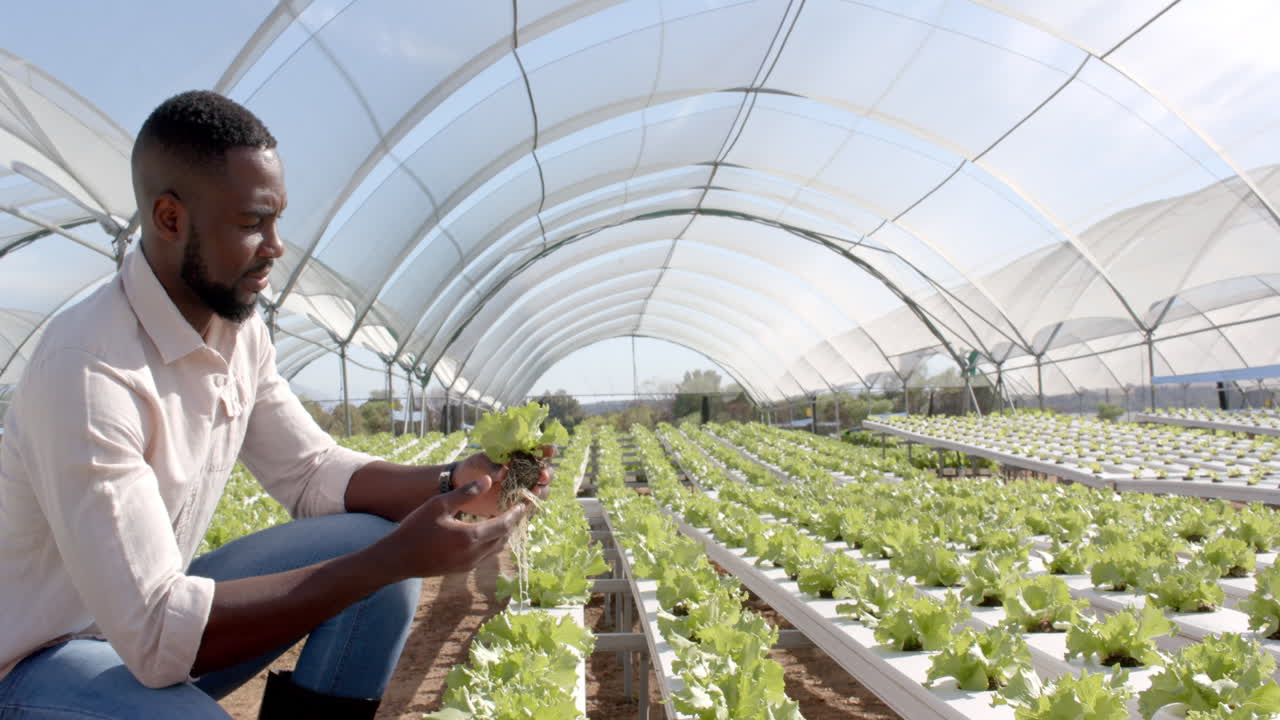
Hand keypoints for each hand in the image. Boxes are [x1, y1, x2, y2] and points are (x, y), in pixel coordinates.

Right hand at [379, 475, 526, 579]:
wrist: (397, 559)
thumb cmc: (415, 528)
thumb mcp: (438, 505)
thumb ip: (465, 493)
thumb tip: (489, 480)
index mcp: (470, 537)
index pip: (504, 525)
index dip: (516, 514)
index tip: (524, 503)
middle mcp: (474, 554)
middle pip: (504, 538)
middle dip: (513, 523)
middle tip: (519, 508)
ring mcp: (468, 564)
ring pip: (496, 548)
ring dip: (503, 534)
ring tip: (506, 517)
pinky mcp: (462, 569)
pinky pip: (486, 554)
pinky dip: (492, 542)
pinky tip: (487, 530)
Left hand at [452, 446, 557, 514]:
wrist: (461, 489)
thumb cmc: (472, 468)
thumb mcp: (480, 462)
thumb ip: (492, 465)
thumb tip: (504, 471)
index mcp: (520, 456)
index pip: (539, 450)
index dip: (547, 449)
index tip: (549, 450)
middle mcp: (526, 472)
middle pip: (546, 472)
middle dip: (547, 473)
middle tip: (542, 476)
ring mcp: (523, 488)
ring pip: (542, 490)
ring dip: (542, 490)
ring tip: (535, 490)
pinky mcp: (517, 504)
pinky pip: (530, 505)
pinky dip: (532, 504)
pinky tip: (528, 503)